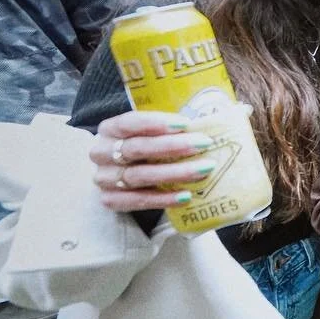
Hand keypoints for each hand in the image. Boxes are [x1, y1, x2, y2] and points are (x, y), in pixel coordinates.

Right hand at [90, 111, 217, 212]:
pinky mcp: (110, 200)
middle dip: (172, 146)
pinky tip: (186, 196)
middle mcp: (101, 153)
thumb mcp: (150, 131)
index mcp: (109, 129)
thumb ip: (173, 126)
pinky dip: (163, 199)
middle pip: (136, 149)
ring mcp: (104, 178)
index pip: (129, 122)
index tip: (186, 124)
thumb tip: (218, 117)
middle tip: (203, 144)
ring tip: (203, 170)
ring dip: (174, 173)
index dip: (156, 123)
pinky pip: (138, 201)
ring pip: (139, 176)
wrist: (117, 174)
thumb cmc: (142, 146)